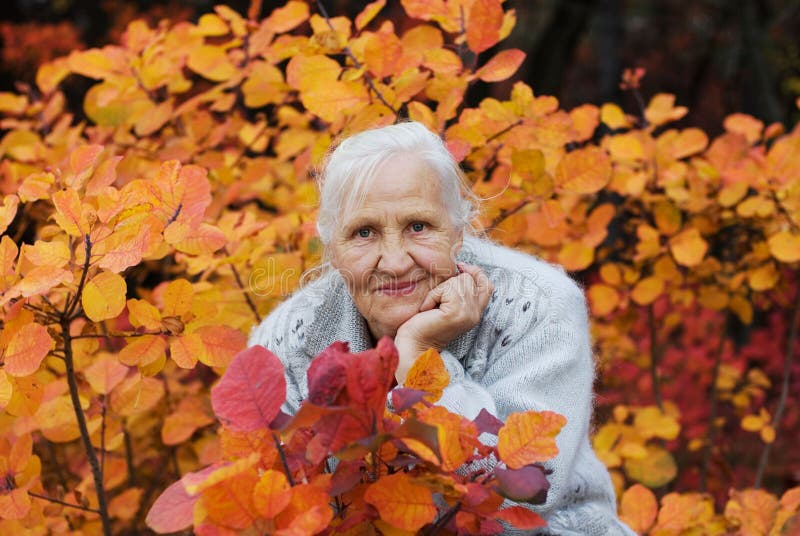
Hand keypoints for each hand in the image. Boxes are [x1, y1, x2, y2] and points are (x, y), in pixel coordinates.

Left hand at [394, 263, 492, 383]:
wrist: (413, 345)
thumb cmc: (423, 323)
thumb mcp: (446, 304)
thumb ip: (459, 292)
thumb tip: (461, 268)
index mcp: (475, 312)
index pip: (488, 285)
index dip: (475, 272)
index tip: (460, 267)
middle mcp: (475, 314)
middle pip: (471, 278)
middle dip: (451, 282)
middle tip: (438, 300)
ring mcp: (467, 314)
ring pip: (460, 280)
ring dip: (441, 289)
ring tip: (433, 306)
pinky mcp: (456, 313)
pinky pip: (447, 289)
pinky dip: (434, 295)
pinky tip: (428, 309)